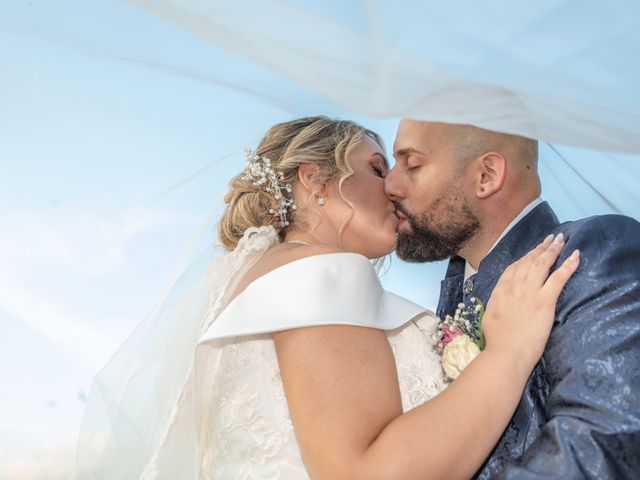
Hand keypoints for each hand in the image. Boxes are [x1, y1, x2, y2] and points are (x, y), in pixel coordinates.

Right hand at [482, 233, 579, 370]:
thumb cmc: (497, 340)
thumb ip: (497, 302)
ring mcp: (530, 292)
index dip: (526, 256)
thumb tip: (501, 298)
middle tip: (551, 238)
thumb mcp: (490, 315)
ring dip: (553, 249)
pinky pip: (558, 277)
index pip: (514, 267)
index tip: (533, 250)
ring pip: (543, 263)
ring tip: (561, 240)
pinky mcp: (545, 300)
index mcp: (500, 289)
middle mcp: (514, 286)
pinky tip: (576, 255)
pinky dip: (568, 264)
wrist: (506, 352)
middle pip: (529, 260)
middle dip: (541, 247)